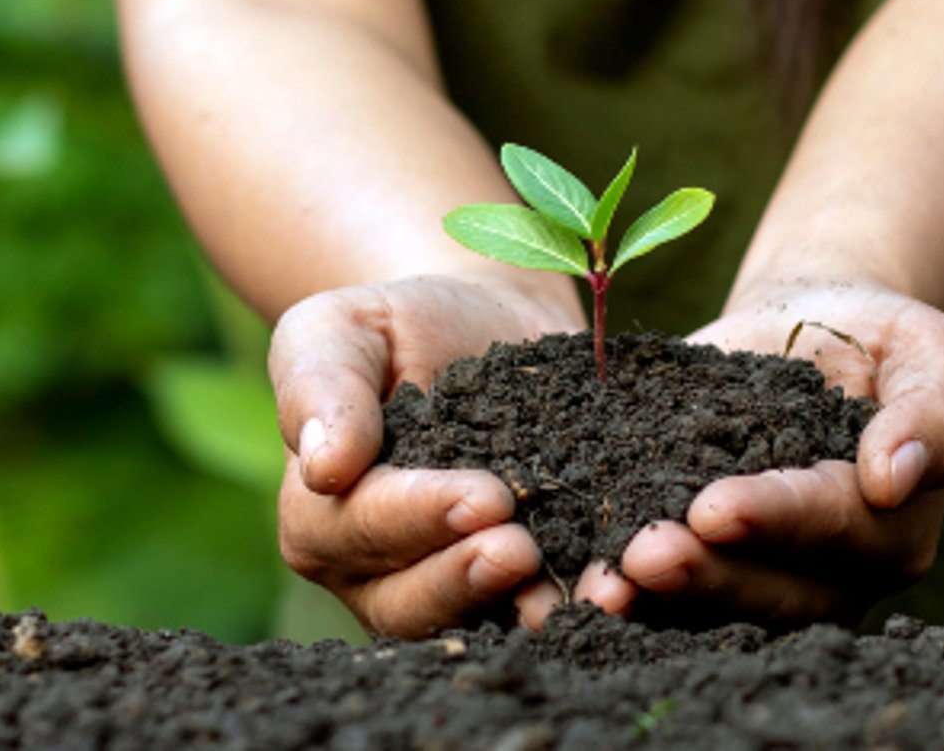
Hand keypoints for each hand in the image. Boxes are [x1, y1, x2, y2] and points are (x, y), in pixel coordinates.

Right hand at [272, 272, 581, 637]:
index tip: (482, 496)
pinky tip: (624, 584)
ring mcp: (451, 589)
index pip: (363, 529)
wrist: (483, 324)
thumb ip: (319, 386)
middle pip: (413, 599)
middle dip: (468, 577)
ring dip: (531, 609)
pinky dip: (583, 599)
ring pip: (480, 620)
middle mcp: (379, 575)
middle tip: (523, 550)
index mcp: (323, 519)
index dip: (420, 517)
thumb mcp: (339, 329)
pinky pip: (543, 606)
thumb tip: (322, 466)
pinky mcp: (521, 586)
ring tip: (584, 587)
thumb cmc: (396, 325)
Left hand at [574, 281, 943, 626]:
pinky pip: (671, 592)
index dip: (775, 518)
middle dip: (706, 573)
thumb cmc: (882, 336)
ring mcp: (767, 578)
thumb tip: (894, 478)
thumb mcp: (932, 353)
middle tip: (643, 555)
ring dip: (658, 600)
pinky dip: (628, 590)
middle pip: (773, 589)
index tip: (715, 506)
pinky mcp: (710, 563)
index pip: (833, 528)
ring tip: (605, 583)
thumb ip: (934, 415)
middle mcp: (832, 574)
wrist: (814, 325)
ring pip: (717, 606)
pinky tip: (580, 580)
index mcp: (893, 530)